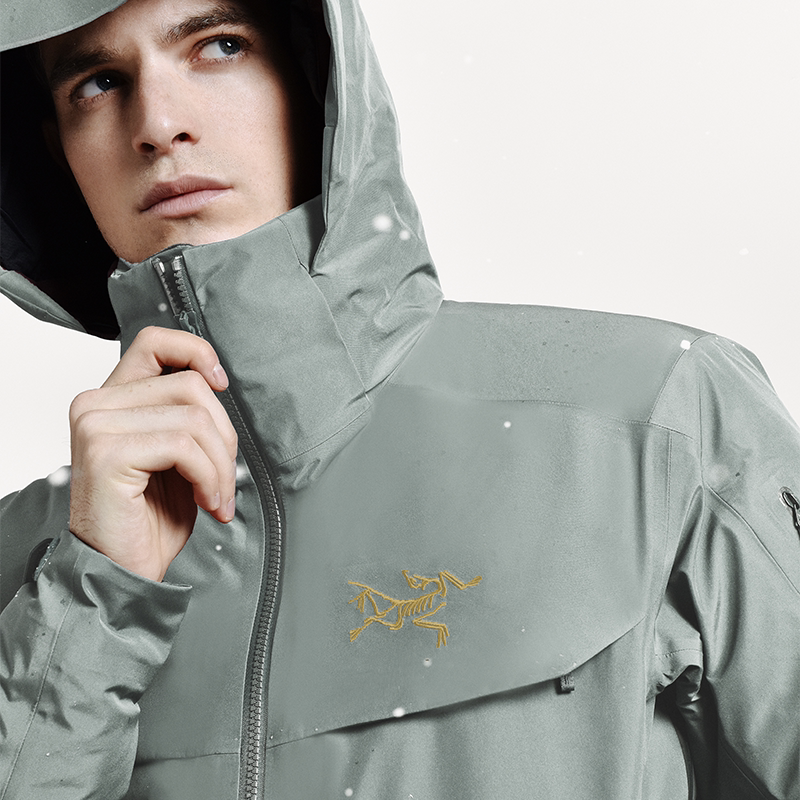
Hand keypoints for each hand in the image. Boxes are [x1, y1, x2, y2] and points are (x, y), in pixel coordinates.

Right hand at [69, 327, 237, 581]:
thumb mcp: (176, 455)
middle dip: (225, 436)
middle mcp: (96, 404)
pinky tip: (206, 502)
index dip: (196, 352)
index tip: (222, 383)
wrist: (121, 570)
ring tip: (217, 496)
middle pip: (190, 386)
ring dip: (222, 465)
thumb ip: (186, 414)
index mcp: (113, 399)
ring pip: (194, 418)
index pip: (155, 342)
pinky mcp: (107, 453)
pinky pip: (185, 446)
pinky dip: (210, 477)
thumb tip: (219, 386)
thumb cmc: (149, 518)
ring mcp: (97, 426)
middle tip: (225, 478)